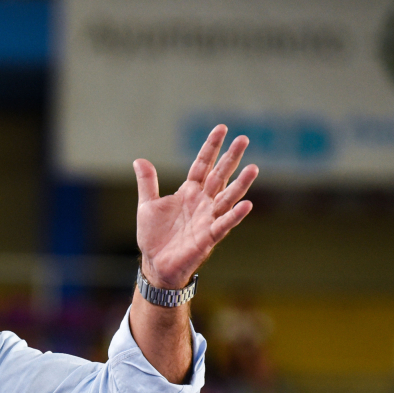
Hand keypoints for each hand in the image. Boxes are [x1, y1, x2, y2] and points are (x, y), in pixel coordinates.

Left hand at [134, 125, 256, 288]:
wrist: (155, 263)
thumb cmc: (154, 236)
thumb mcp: (147, 205)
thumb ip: (147, 183)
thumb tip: (139, 160)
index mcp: (189, 192)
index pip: (202, 165)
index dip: (211, 147)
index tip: (222, 128)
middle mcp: (202, 202)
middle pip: (220, 176)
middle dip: (231, 158)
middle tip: (244, 139)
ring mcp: (207, 218)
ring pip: (227, 198)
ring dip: (240, 184)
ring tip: (254, 168)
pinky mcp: (208, 237)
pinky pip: (223, 224)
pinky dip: (235, 215)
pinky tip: (247, 205)